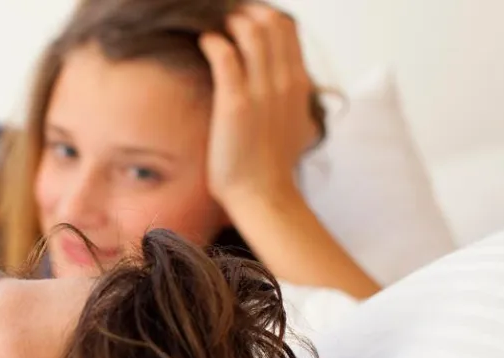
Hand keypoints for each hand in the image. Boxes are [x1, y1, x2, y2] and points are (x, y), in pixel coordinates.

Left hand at [199, 3, 320, 209]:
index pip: (287, 29)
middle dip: (245, 13)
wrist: (263, 194)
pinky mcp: (235, 103)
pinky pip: (224, 55)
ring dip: (229, 23)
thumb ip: (294, 99)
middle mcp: (285, 81)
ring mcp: (262, 90)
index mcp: (299, 84)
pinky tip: (204, 43)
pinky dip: (213, 41)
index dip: (264, 16)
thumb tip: (293, 86)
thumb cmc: (272, 164)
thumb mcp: (297, 124)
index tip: (245, 20)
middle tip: (226, 20)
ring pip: (250, 31)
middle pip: (270, 22)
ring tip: (214, 28)